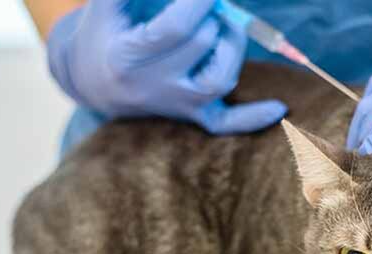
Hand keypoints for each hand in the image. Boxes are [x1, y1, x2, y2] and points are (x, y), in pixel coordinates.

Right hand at [46, 0, 286, 133]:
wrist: (92, 80)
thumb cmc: (106, 30)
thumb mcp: (111, 3)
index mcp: (127, 56)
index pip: (176, 28)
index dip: (200, 2)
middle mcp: (153, 87)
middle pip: (201, 46)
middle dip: (213, 16)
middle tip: (212, 6)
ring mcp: (176, 105)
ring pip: (219, 80)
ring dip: (232, 47)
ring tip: (225, 28)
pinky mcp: (193, 117)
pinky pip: (225, 125)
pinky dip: (253, 118)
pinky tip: (279, 108)